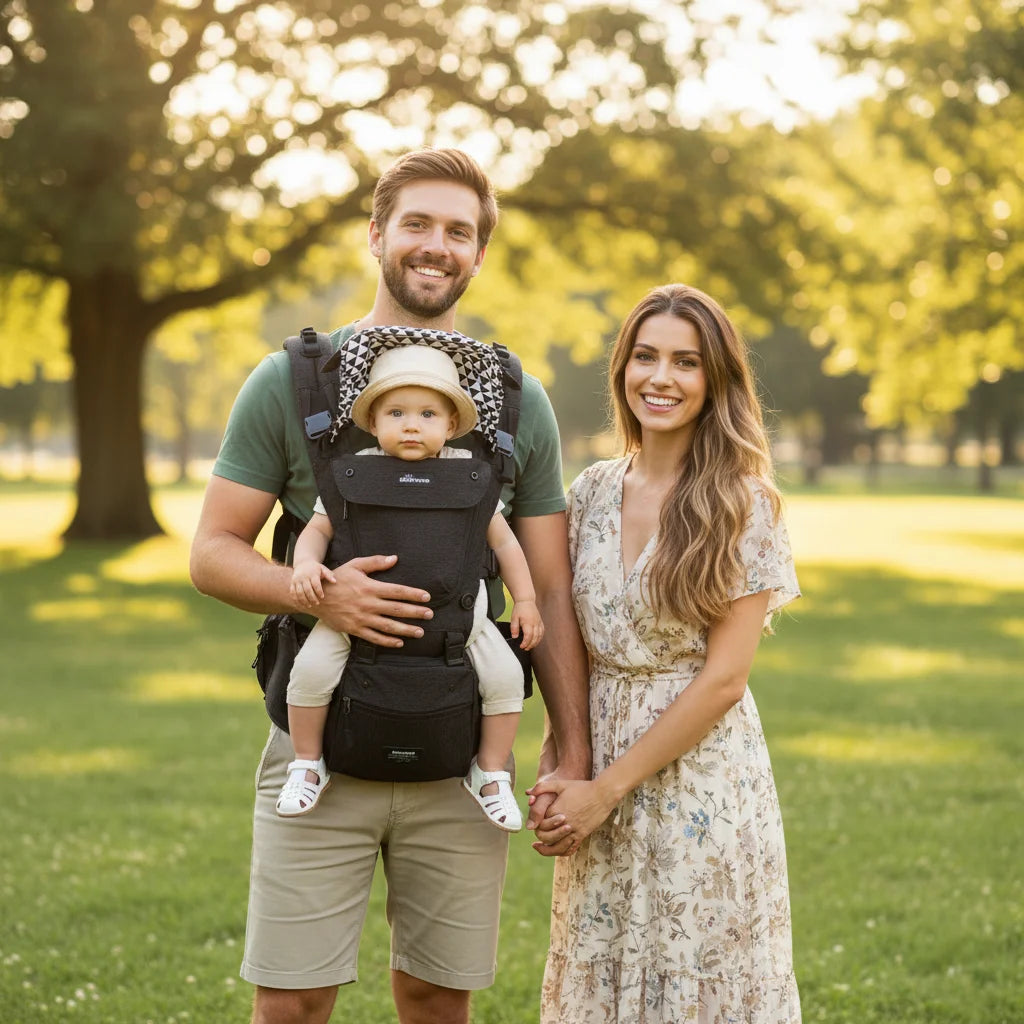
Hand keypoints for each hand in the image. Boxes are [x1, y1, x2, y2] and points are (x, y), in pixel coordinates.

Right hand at [290, 561, 335, 606]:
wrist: (303, 563)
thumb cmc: (315, 568)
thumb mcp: (323, 568)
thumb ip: (328, 575)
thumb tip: (335, 581)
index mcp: (312, 574)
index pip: (315, 584)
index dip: (319, 591)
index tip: (322, 597)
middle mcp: (303, 577)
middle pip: (307, 589)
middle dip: (312, 598)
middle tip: (317, 603)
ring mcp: (296, 580)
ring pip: (299, 593)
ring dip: (304, 601)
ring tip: (309, 606)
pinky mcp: (292, 583)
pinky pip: (292, 593)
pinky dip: (296, 600)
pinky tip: (301, 605)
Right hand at [313, 554, 433, 646]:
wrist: (315, 597)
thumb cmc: (337, 579)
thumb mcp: (355, 565)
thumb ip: (375, 562)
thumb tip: (395, 558)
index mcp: (370, 587)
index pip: (397, 591)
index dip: (413, 594)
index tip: (427, 597)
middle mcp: (368, 604)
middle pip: (397, 609)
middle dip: (416, 612)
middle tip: (430, 614)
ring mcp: (362, 618)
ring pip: (389, 626)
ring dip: (406, 630)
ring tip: (420, 632)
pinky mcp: (355, 629)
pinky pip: (374, 638)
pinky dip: (388, 641)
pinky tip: (400, 642)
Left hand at [510, 599, 543, 650]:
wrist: (526, 600)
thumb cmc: (520, 608)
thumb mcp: (514, 617)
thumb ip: (514, 627)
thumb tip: (515, 636)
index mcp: (528, 622)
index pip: (528, 636)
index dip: (525, 643)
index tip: (521, 646)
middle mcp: (535, 623)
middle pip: (535, 638)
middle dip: (530, 645)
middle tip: (525, 649)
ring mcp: (539, 622)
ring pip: (540, 636)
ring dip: (536, 643)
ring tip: (530, 646)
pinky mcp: (540, 622)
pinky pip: (542, 632)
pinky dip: (540, 637)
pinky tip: (536, 640)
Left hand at [527, 778, 616, 856]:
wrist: (602, 794)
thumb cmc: (581, 787)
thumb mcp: (560, 784)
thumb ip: (542, 787)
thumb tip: (527, 793)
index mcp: (555, 811)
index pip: (539, 824)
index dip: (535, 825)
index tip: (534, 824)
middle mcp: (563, 823)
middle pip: (546, 838)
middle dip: (540, 838)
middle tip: (536, 839)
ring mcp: (574, 830)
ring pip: (557, 847)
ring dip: (547, 851)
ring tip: (540, 849)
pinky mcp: (582, 835)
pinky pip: (570, 849)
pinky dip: (562, 852)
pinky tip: (557, 850)